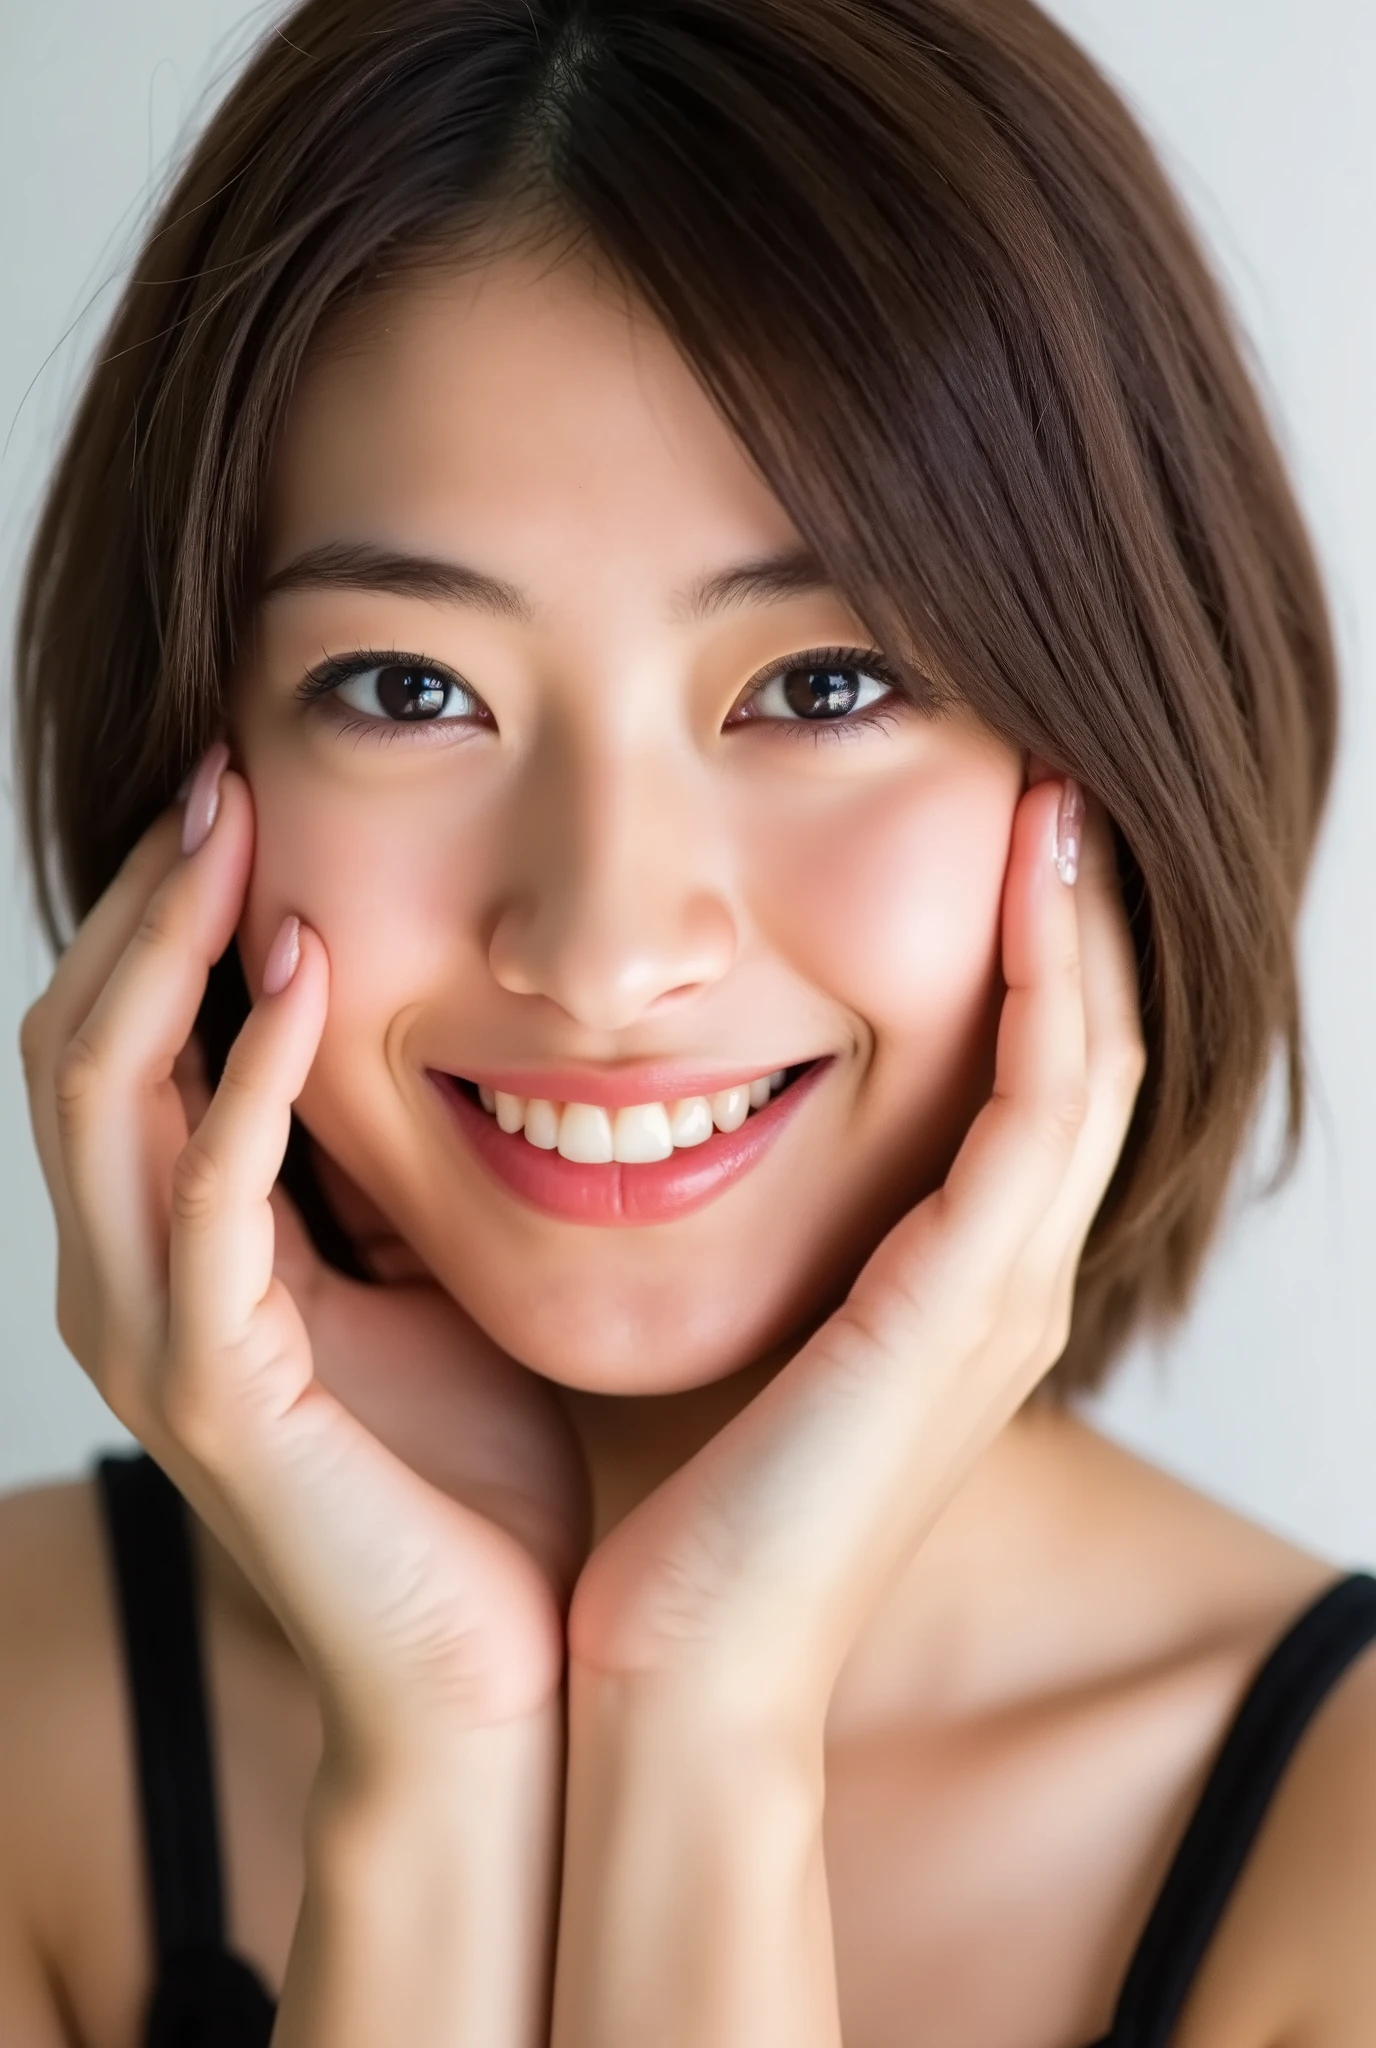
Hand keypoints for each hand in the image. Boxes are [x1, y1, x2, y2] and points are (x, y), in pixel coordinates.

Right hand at [21, 757, 587, 1765]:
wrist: (495, 1673)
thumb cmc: (475, 1477)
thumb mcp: (426, 1273)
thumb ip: (387, 1164)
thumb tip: (429, 1021)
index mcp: (184, 1251)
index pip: (135, 1042)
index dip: (171, 911)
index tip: (248, 784)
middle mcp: (135, 1283)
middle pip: (83, 1040)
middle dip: (146, 895)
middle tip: (220, 762)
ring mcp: (159, 1339)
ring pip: (106, 1096)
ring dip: (167, 949)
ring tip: (232, 822)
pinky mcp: (217, 1396)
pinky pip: (208, 1205)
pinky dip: (247, 1082)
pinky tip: (310, 977)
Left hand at [567, 775, 1145, 1725]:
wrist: (684, 1664)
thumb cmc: (684, 1512)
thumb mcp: (744, 1344)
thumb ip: (761, 1250)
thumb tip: (676, 1140)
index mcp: (955, 1289)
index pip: (1032, 1089)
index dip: (1034, 963)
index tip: (999, 839)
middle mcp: (1008, 1282)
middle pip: (1087, 1059)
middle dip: (1078, 923)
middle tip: (1056, 791)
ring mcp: (1008, 1292)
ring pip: (1089, 1063)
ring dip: (1080, 927)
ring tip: (1058, 802)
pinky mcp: (970, 1299)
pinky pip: (1041, 1103)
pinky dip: (1049, 986)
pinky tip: (1030, 884)